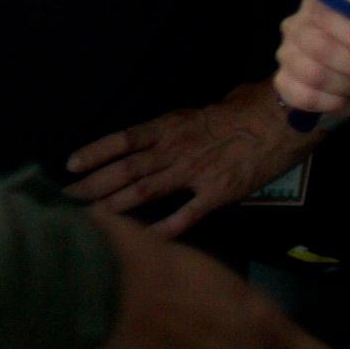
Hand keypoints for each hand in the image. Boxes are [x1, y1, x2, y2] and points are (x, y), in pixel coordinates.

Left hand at [64, 86, 296, 227]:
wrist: (283, 119)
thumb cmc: (246, 108)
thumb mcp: (202, 110)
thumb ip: (178, 126)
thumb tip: (162, 133)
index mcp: (169, 127)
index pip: (122, 140)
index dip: (94, 152)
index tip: (70, 164)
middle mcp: (174, 150)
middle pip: (124, 169)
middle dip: (92, 185)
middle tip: (66, 200)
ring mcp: (195, 172)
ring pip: (145, 191)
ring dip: (114, 206)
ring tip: (89, 219)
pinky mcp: (218, 192)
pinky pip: (186, 214)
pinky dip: (164, 228)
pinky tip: (144, 240)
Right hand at [277, 0, 349, 129]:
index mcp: (320, 4)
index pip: (325, 15)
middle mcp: (296, 25)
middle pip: (318, 46)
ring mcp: (286, 54)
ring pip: (312, 74)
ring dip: (346, 85)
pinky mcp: (283, 82)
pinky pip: (303, 96)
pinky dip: (330, 102)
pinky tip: (343, 99)